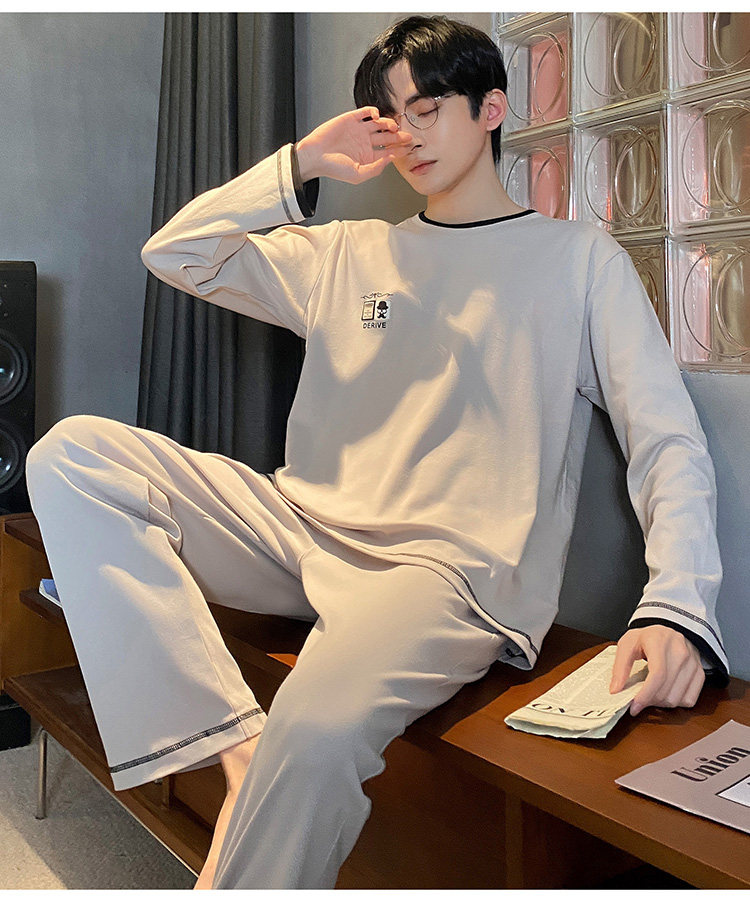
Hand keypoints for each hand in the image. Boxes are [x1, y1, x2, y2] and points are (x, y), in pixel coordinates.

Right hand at [296, 107, 411, 184]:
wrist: (315, 156)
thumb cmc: (332, 168)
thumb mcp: (358, 175)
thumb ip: (376, 168)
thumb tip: (390, 159)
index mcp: (367, 156)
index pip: (388, 151)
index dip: (399, 149)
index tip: (408, 148)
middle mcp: (365, 142)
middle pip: (387, 137)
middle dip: (399, 136)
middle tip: (408, 135)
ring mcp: (359, 130)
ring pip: (379, 123)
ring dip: (388, 123)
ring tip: (392, 126)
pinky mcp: (351, 119)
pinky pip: (365, 112)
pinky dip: (373, 112)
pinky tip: (376, 116)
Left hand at [610, 624, 704, 715]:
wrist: (668, 631)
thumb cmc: (646, 638)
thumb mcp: (627, 644)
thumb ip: (620, 666)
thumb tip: (615, 690)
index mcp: (659, 641)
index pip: (658, 674)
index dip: (645, 695)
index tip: (634, 707)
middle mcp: (680, 651)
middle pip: (667, 690)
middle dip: (649, 701)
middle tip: (638, 701)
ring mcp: (693, 663)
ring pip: (678, 698)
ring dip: (661, 704)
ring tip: (650, 696)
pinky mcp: (700, 672)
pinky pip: (689, 699)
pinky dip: (675, 703)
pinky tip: (665, 694)